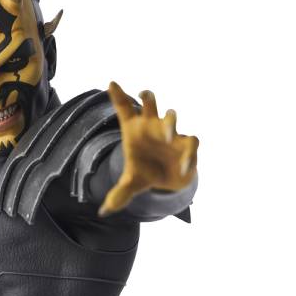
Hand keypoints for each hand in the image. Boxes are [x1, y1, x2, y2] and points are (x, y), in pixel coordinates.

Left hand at [99, 82, 198, 216]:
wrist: (167, 181)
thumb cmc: (145, 173)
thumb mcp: (131, 184)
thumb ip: (119, 194)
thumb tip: (104, 211)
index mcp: (135, 130)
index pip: (125, 110)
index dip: (118, 97)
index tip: (111, 84)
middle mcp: (153, 127)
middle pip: (150, 105)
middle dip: (148, 98)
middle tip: (144, 95)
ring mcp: (171, 133)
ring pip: (172, 117)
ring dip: (170, 123)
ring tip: (166, 136)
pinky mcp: (187, 145)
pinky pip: (191, 143)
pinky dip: (188, 155)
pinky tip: (183, 169)